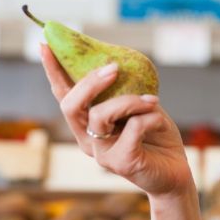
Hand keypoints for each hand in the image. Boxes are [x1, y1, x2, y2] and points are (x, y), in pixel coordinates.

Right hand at [40, 44, 192, 197]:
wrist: (174, 174)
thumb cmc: (155, 137)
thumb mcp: (138, 107)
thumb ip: (124, 90)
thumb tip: (116, 62)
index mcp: (87, 125)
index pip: (63, 95)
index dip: (53, 71)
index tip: (44, 45)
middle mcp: (88, 140)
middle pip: (70, 106)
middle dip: (89, 83)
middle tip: (114, 68)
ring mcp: (102, 154)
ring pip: (100, 115)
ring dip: (129, 100)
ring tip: (153, 100)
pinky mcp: (122, 163)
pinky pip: (133, 128)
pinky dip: (150, 118)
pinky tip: (161, 122)